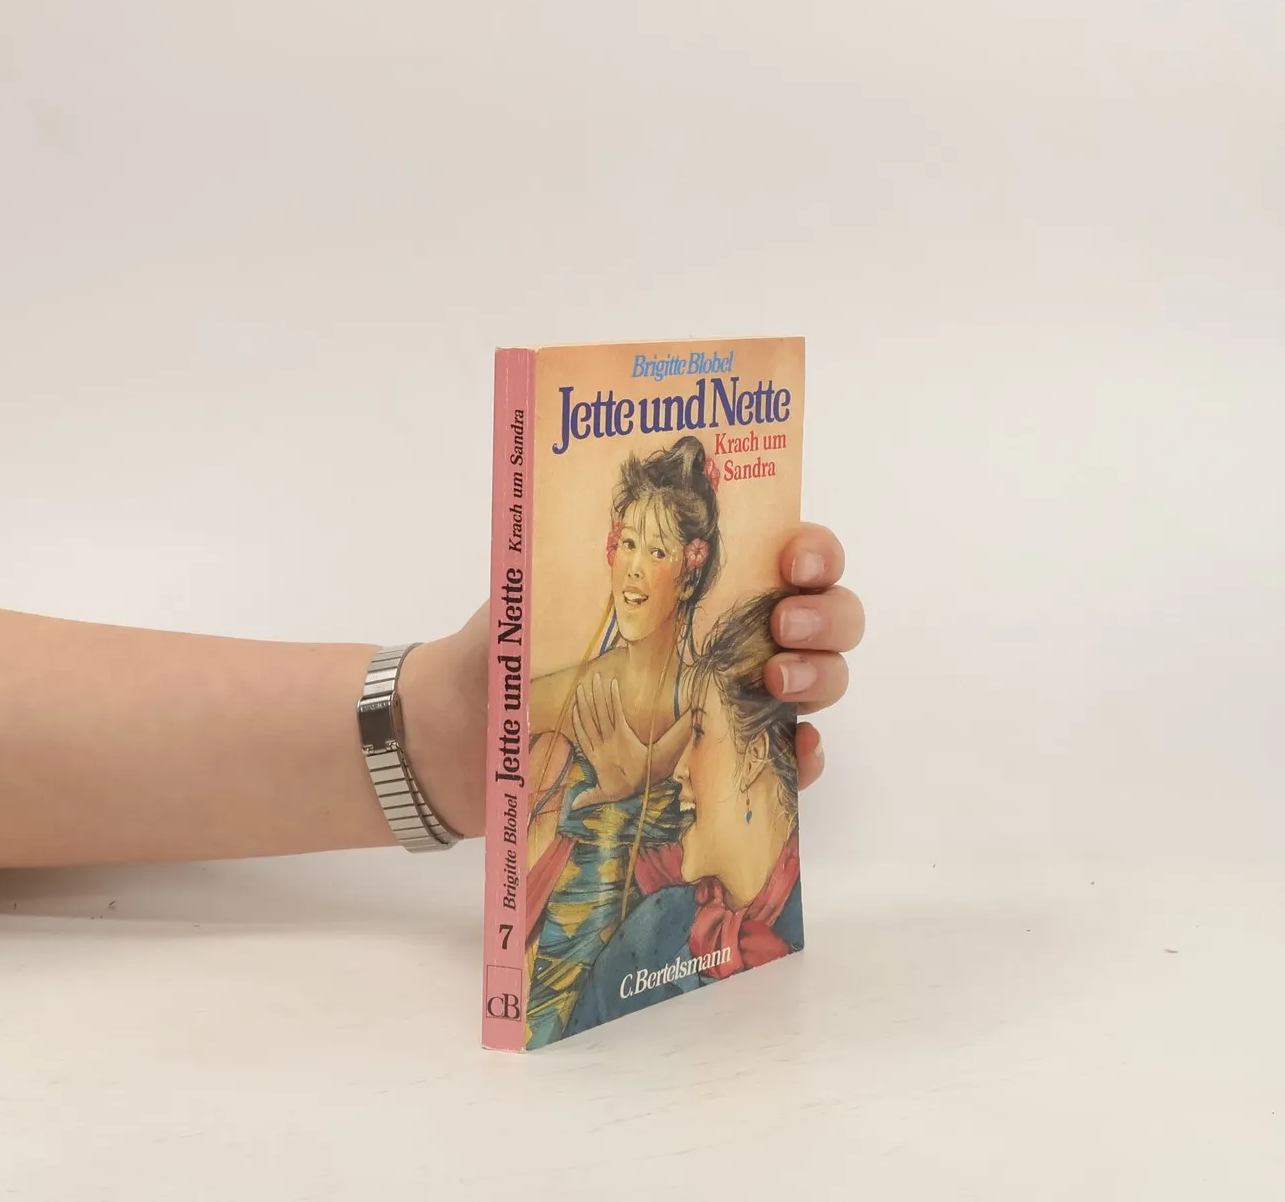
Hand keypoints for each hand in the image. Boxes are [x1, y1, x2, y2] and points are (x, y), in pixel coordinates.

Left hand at [405, 518, 863, 834]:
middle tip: (784, 625)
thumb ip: (558, 562)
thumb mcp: (529, 594)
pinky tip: (795, 746)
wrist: (458, 740)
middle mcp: (726, 632)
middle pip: (823, 614)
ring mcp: (726, 698)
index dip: (813, 550)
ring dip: (820, 676)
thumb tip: (591, 522)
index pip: (785, 550)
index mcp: (693, 580)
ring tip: (775, 683)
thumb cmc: (498, 654)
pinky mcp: (711, 762)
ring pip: (818, 679)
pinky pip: (785, 759)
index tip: (792, 560)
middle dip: (827, 614)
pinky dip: (805, 755)